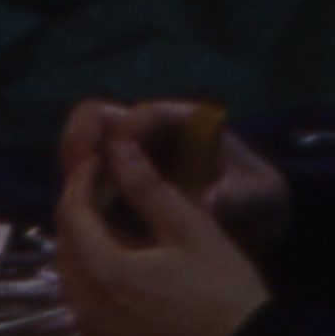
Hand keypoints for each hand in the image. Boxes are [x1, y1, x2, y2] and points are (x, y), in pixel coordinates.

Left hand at [53, 132, 272, 335]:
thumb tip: (118, 147)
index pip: (70, 214)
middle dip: (79, 220)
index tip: (97, 163)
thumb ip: (148, 188)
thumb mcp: (192, 229)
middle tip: (106, 197)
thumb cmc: (224, 288)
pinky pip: (94, 325)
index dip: (80, 182)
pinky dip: (104, 300)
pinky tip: (136, 292)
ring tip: (121, 241)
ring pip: (76, 291)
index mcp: (104, 272)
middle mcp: (88, 313)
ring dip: (89, 260)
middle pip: (65, 255)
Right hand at [58, 97, 289, 254]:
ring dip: (73, 167)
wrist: (260, 221)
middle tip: (75, 176)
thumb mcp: (261, 197)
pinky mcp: (123, 182)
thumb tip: (210, 202)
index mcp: (188, 123)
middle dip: (81, 139)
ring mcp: (135, 155)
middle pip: (99, 116)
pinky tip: (82, 219)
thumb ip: (239, 197)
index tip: (114, 160)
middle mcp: (155, 132)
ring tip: (72, 200)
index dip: (126, 132)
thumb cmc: (262, 200)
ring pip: (86, 145)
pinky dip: (79, 190)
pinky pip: (90, 177)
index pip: (146, 114)